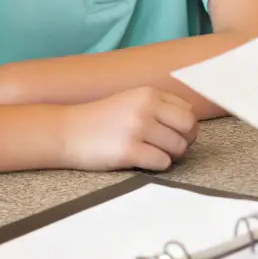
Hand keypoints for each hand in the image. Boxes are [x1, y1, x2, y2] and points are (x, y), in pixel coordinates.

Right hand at [58, 88, 198, 171]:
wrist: (68, 131)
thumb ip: (160, 104)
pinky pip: (162, 162)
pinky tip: (144, 160)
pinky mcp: (128, 151)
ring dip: (171, 155)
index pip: (188, 110)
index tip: (176, 134)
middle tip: (171, 148)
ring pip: (178, 146)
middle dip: (185, 141)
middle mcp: (146, 107)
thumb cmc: (103, 119)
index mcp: (149, 93)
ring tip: (154, 154)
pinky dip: (158, 165)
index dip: (186, 126)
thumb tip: (189, 118)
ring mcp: (137, 129)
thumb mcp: (132, 100)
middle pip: (189, 127)